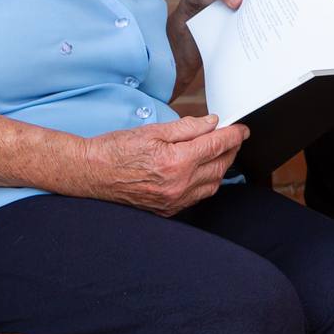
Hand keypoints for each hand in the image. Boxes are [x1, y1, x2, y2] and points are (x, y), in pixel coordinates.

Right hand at [82, 115, 248, 215]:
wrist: (92, 173)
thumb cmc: (116, 150)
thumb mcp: (152, 131)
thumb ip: (187, 128)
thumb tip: (211, 124)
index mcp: (177, 162)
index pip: (217, 145)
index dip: (233, 135)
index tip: (241, 129)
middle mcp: (179, 185)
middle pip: (220, 166)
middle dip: (230, 150)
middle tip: (233, 137)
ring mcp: (174, 200)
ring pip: (213, 184)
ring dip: (221, 167)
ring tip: (220, 152)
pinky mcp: (168, 209)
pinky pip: (198, 197)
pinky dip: (206, 183)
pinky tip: (203, 172)